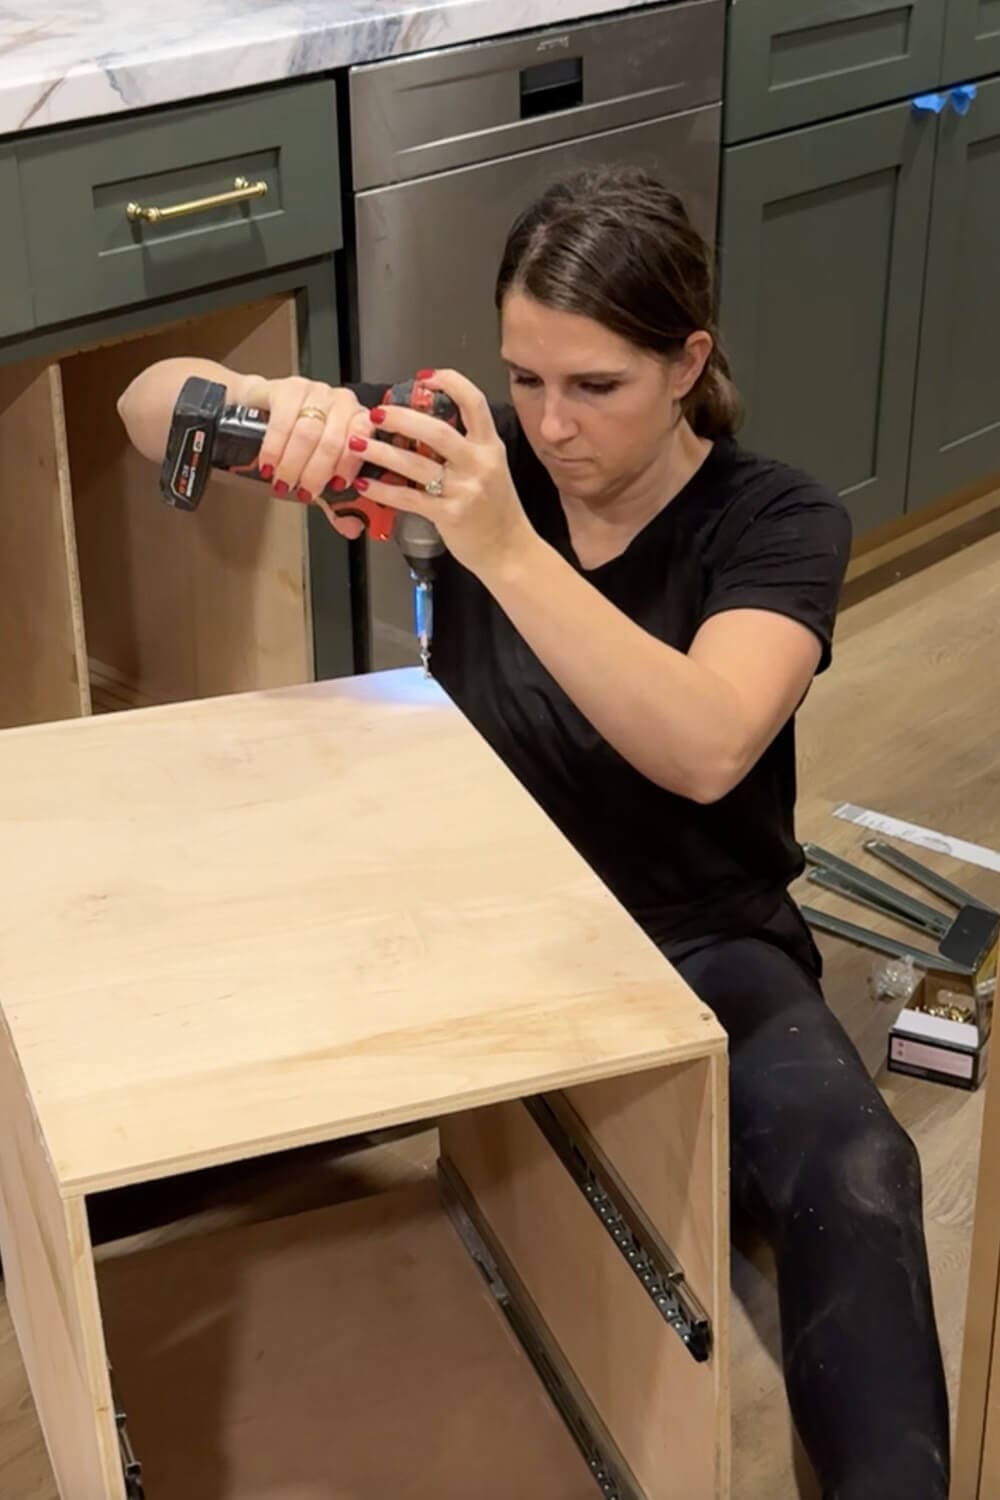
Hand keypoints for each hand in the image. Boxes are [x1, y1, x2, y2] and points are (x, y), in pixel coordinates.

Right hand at [250, 376, 373, 538]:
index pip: (363, 439)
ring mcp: (315, 391)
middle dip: (316, 472)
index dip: (349, 466)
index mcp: (359, 420)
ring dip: (294, 464)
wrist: (263, 411)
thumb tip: (353, 527)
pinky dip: (275, 448)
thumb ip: (339, 501)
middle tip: (303, 490)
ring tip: (284, 481)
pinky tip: (270, 464)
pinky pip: (282, 421)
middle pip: (334, 440)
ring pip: (308, 432)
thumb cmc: (299, 444)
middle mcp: (341, 402)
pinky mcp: (286, 388)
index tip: (336, 486)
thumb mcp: (321, 473)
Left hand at [349, 369, 534, 578]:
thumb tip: (420, 425)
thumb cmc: (495, 508)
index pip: (474, 402)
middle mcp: (479, 463)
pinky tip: (364, 483)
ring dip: (382, 452)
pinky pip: (410, 498)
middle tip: (376, 414)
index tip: (424, 378)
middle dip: (401, 419)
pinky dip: (384, 489)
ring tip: (357, 444)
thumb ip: (463, 446)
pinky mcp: (451, 515)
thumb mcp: (490, 468)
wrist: (510, 550)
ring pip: (417, 464)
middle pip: (437, 431)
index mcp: (490, 446)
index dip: (449, 382)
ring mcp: (465, 490)